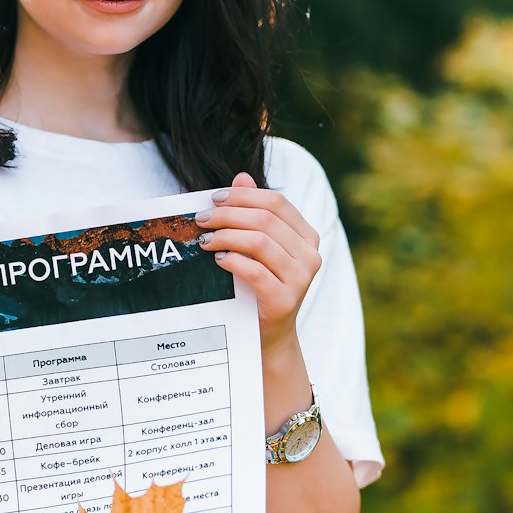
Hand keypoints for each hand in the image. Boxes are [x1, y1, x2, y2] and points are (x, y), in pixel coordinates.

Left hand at [195, 171, 321, 353]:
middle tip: (201, 219)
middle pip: (265, 220)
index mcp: (307, 236)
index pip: (277, 203)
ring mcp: (301, 279)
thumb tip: (241, 177)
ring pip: (259, 242)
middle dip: (228, 215)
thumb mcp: (258, 247)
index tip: (214, 198)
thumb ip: (252, 212)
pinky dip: (232, 260)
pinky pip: (254, 271)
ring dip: (226, 236)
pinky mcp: (285, 300)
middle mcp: (310, 255)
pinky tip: (217, 259)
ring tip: (205, 240)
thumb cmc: (260, 286)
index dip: (244, 196)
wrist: (268, 335)